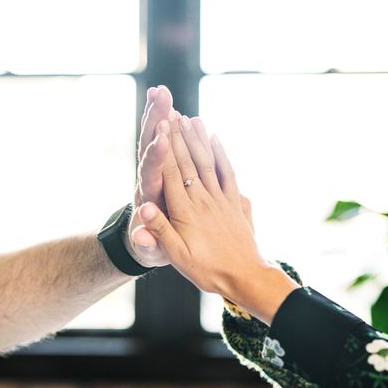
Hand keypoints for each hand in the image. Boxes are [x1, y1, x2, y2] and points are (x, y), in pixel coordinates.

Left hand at [127, 85, 171, 267]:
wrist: (143, 240)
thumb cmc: (153, 247)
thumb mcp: (152, 250)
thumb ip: (149, 242)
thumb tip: (138, 235)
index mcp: (150, 198)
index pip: (152, 173)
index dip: (156, 156)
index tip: (161, 139)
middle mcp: (148, 179)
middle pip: (148, 146)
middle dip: (155, 122)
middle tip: (162, 98)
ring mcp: (151, 170)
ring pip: (151, 138)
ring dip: (156, 114)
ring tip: (161, 90)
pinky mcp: (158, 166)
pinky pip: (160, 139)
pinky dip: (162, 119)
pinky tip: (168, 99)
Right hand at [134, 115, 297, 322]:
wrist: (244, 277)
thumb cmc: (207, 270)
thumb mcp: (177, 256)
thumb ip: (160, 231)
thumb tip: (142, 207)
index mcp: (185, 212)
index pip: (171, 173)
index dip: (164, 148)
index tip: (159, 124)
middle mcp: (203, 200)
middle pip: (188, 162)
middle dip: (178, 135)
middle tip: (170, 110)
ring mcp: (221, 199)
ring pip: (207, 162)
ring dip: (198, 139)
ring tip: (189, 117)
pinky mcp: (235, 202)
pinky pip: (228, 173)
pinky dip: (221, 154)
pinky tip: (215, 138)